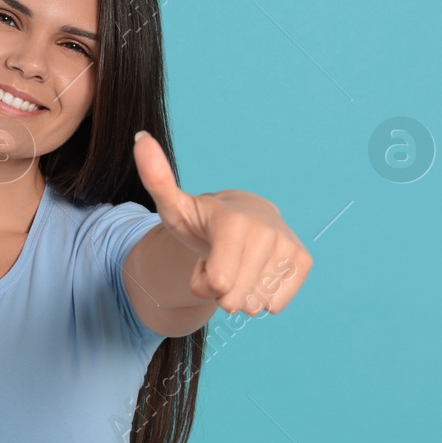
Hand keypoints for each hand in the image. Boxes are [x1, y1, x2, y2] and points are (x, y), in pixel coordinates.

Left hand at [132, 130, 311, 314]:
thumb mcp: (173, 206)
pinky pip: (277, 303)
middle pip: (234, 299)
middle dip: (219, 292)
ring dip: (240, 295)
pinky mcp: (302, 259)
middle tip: (218, 264)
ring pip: (256, 304)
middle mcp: (266, 231)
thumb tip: (139, 138)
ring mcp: (287, 245)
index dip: (203, 282)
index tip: (202, 259)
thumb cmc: (201, 219)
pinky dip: (261, 298)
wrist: (240, 217)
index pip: (218, 284)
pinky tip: (254, 274)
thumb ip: (156, 179)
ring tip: (235, 265)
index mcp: (234, 222)